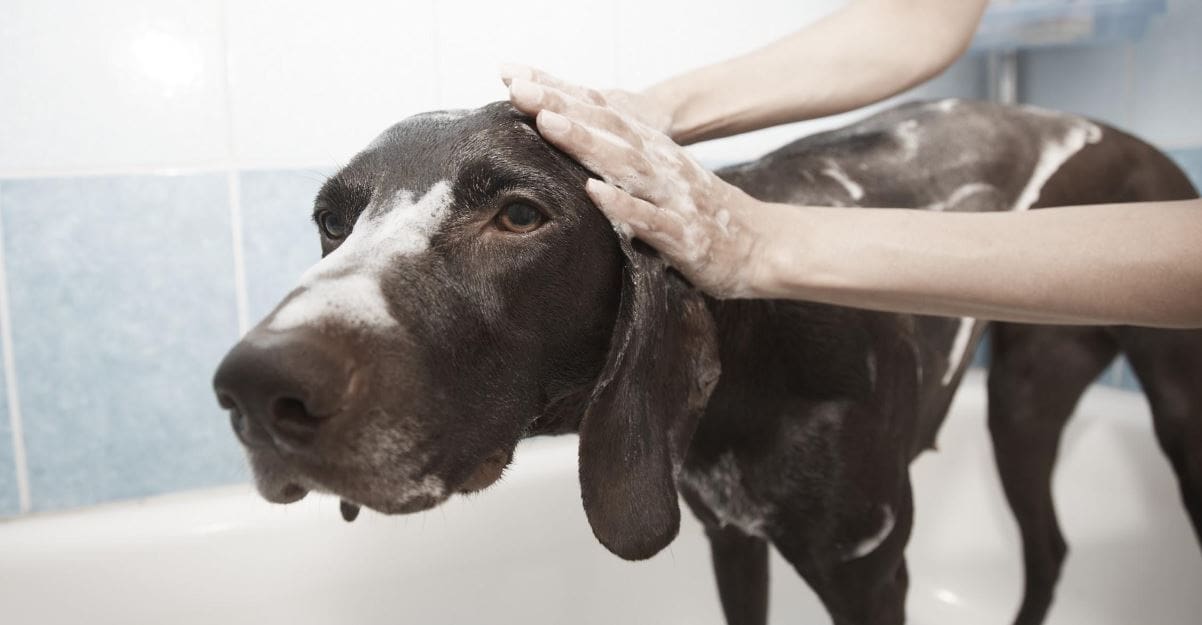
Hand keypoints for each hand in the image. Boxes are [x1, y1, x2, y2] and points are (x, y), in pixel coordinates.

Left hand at [500, 65, 772, 297]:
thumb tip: (570, 143)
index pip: (600, 113)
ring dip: (587, 143)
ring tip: (549, 124)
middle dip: (562, 106)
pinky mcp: (683, 235)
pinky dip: (622, 205)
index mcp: (651, 150)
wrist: (762, 245)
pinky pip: (649, 219)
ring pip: (625, 165)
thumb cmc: (701, 213)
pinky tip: (594, 193)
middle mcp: (660, 165)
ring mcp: (672, 198)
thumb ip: (621, 159)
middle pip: (606, 128)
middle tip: (519, 89)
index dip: (558, 92)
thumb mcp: (659, 178)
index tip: (514, 77)